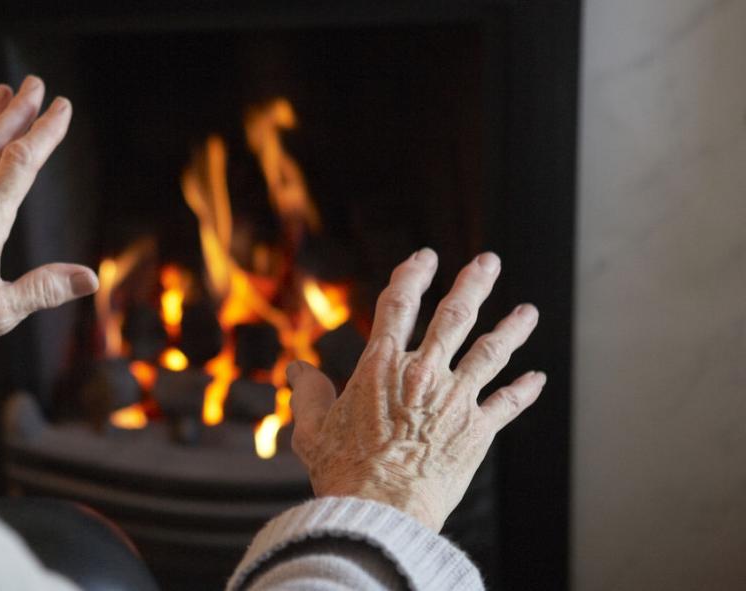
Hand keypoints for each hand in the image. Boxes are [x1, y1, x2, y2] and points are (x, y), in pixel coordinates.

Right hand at [286, 249, 544, 531]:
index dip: (412, 275)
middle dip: (473, 284)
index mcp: (381, 367)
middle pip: (454, 316)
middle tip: (488, 263)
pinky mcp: (477, 431)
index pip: (398, 305)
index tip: (424, 258)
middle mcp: (423, 373)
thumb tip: (299, 369)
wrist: (383, 510)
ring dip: (512, 328)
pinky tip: (537, 378)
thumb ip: (308, 394)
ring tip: (528, 311)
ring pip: (491, 351)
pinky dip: (523, 390)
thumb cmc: (343, 473)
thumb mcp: (313, 430)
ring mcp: (455, 399)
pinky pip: (507, 403)